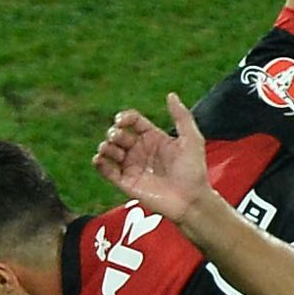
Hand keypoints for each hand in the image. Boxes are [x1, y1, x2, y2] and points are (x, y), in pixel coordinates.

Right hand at [92, 92, 211, 221]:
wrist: (191, 200)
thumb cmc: (194, 171)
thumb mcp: (192, 139)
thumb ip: (181, 116)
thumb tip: (170, 94)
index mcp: (153, 138)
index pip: (133, 121)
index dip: (125, 117)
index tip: (122, 120)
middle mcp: (141, 150)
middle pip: (118, 135)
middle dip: (114, 133)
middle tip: (118, 137)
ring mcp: (132, 167)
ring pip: (110, 151)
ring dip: (105, 147)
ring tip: (108, 148)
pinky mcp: (126, 183)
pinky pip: (107, 171)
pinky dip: (99, 164)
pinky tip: (99, 159)